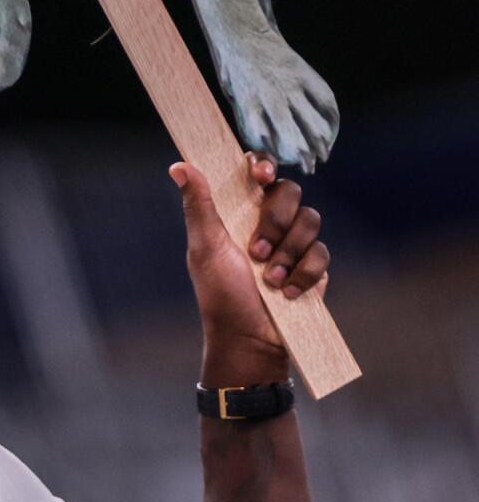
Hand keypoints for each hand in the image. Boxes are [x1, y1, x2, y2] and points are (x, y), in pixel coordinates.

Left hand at [170, 154, 329, 386]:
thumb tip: (179, 166)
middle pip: (289, 191)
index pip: (256, 171)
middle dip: (275, 221)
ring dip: (287, 252)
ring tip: (268, 279)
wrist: (249, 337)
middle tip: (255, 251)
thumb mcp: (205, 248)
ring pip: (310, 220)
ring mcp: (293, 241)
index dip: (263, 164)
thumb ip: (198, 206)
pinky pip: (321, 253)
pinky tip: (286, 292)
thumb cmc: (220, 293)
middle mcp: (268, 220)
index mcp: (239, 209)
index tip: (260, 177)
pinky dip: (303, 273)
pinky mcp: (313, 265)